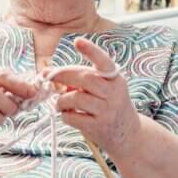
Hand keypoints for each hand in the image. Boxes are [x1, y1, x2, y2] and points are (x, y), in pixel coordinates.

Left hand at [45, 37, 139, 156]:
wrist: (128, 135)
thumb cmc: (111, 107)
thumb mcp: (106, 90)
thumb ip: (84, 80)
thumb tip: (52, 73)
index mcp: (116, 79)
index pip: (104, 62)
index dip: (91, 51)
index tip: (78, 41)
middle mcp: (114, 93)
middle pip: (84, 78)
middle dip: (62, 75)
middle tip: (48, 76)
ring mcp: (107, 111)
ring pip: (75, 97)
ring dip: (61, 100)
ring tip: (60, 103)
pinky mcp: (98, 127)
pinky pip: (72, 116)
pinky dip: (65, 115)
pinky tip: (68, 115)